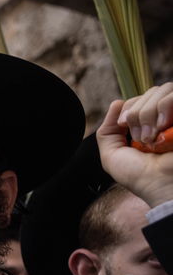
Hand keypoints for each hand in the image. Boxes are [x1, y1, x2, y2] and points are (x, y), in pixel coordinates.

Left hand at [97, 82, 172, 208]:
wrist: (160, 185)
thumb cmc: (139, 175)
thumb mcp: (112, 154)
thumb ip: (108, 130)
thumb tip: (117, 102)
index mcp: (152, 124)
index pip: (139, 98)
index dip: (128, 109)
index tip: (124, 127)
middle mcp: (169, 116)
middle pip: (151, 92)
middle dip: (138, 114)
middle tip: (141, 138)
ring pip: (164, 89)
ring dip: (150, 113)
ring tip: (153, 136)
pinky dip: (164, 107)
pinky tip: (164, 127)